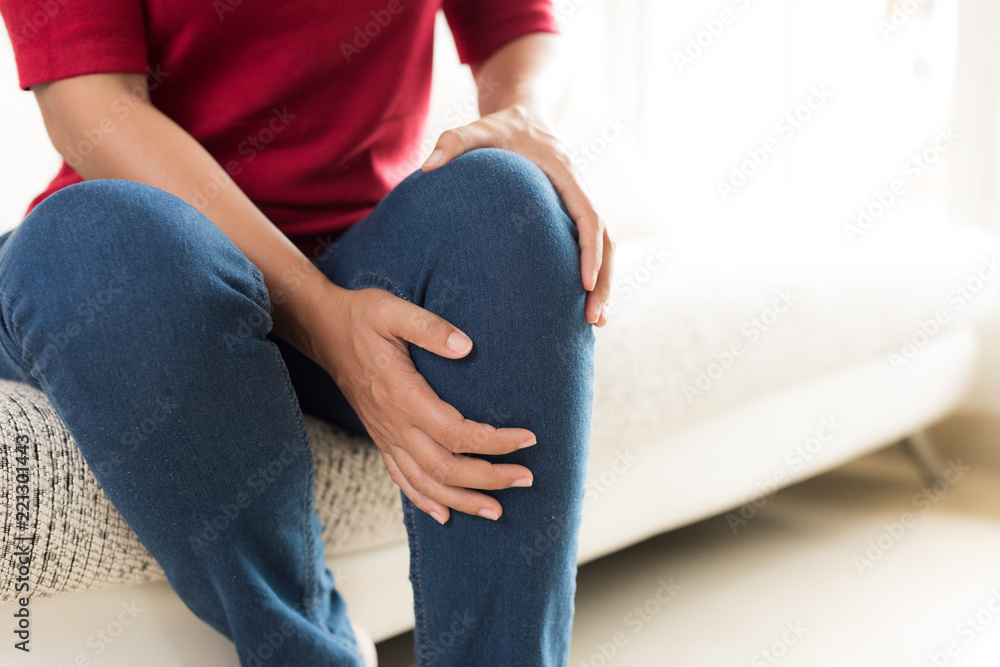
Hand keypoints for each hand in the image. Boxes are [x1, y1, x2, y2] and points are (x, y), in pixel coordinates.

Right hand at [310, 284, 537, 523]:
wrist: (322, 329)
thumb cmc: (362, 316)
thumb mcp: (393, 310)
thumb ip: (429, 328)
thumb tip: (466, 346)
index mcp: (402, 395)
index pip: (457, 434)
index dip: (495, 443)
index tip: (527, 439)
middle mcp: (393, 424)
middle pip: (446, 468)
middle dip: (489, 479)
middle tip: (526, 478)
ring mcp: (385, 435)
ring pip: (425, 483)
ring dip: (462, 500)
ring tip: (496, 510)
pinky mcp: (380, 437)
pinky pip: (401, 479)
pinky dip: (424, 500)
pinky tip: (445, 514)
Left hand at [421, 104, 614, 326]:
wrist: (523, 115)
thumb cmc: (500, 126)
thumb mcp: (477, 128)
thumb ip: (453, 143)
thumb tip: (427, 168)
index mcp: (566, 174)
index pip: (589, 217)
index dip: (590, 251)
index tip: (584, 283)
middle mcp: (579, 191)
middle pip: (606, 241)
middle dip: (604, 281)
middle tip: (593, 319)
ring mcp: (578, 205)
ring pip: (604, 249)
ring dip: (603, 286)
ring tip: (594, 324)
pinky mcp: (570, 216)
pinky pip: (588, 248)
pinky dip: (590, 277)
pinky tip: (579, 307)